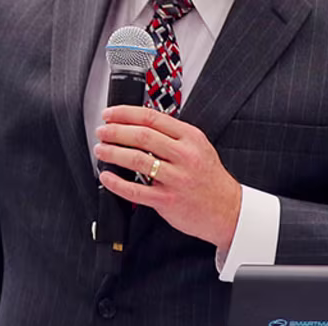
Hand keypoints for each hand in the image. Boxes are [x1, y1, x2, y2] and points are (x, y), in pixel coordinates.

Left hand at [94, 105, 241, 251]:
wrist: (227, 210)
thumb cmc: (209, 179)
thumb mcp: (199, 148)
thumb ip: (174, 136)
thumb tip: (141, 125)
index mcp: (190, 138)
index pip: (152, 117)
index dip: (126, 114)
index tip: (110, 114)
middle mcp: (184, 156)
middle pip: (142, 136)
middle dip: (115, 131)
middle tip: (102, 132)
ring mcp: (175, 179)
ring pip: (136, 160)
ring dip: (113, 153)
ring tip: (101, 151)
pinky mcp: (167, 200)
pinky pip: (135, 190)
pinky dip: (116, 183)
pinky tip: (106, 177)